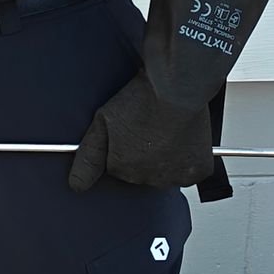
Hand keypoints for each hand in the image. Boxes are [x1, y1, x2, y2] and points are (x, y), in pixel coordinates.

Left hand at [67, 70, 219, 192]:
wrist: (176, 87)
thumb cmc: (141, 99)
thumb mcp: (102, 123)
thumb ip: (88, 158)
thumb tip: (76, 186)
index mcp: (122, 169)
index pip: (119, 167)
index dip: (125, 147)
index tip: (132, 131)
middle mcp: (147, 178)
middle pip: (143, 172)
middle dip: (145, 154)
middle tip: (150, 128)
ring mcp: (173, 177)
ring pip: (166, 173)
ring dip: (167, 159)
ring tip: (167, 131)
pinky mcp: (197, 171)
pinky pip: (190, 172)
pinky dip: (189, 160)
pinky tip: (184, 139)